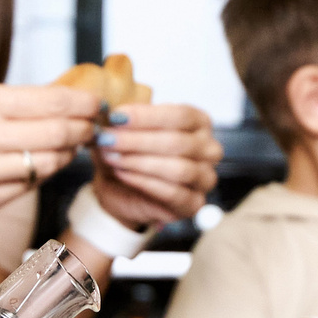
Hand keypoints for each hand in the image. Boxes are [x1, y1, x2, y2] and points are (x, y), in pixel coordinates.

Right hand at [0, 82, 101, 213]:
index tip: (98, 102)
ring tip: (73, 142)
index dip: (86, 102)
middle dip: (85, 127)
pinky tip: (46, 162)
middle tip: (94, 123)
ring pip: (51, 163)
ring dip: (69, 153)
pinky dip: (45, 172)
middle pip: (60, 133)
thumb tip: (60, 98)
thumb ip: (8, 99)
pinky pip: (30, 186)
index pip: (54, 101)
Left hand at [92, 102, 222, 226]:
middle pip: (178, 142)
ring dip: (139, 162)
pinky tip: (123, 174)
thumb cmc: (131, 153)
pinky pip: (173, 193)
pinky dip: (144, 182)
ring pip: (178, 169)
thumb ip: (123, 120)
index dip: (147, 116)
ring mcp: (205, 178)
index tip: (116, 117)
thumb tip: (112, 114)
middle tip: (107, 139)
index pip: (181, 115)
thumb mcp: (125, 131)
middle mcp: (209, 149)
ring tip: (112, 157)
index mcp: (199, 123)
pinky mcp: (194, 203)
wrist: (123, 190)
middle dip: (137, 140)